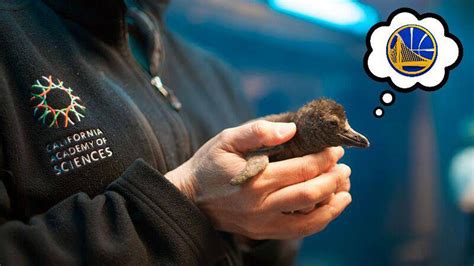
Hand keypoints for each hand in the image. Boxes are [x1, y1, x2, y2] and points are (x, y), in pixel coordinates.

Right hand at [165, 120, 351, 239]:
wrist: (190, 198)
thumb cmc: (209, 165)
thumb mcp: (226, 140)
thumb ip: (258, 132)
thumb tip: (291, 129)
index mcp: (255, 181)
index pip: (303, 169)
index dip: (325, 159)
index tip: (336, 150)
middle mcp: (262, 206)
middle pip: (311, 194)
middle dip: (335, 179)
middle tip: (346, 168)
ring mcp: (263, 223)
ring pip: (310, 220)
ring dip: (334, 204)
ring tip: (346, 190)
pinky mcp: (263, 233)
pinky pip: (299, 231)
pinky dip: (319, 220)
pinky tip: (328, 208)